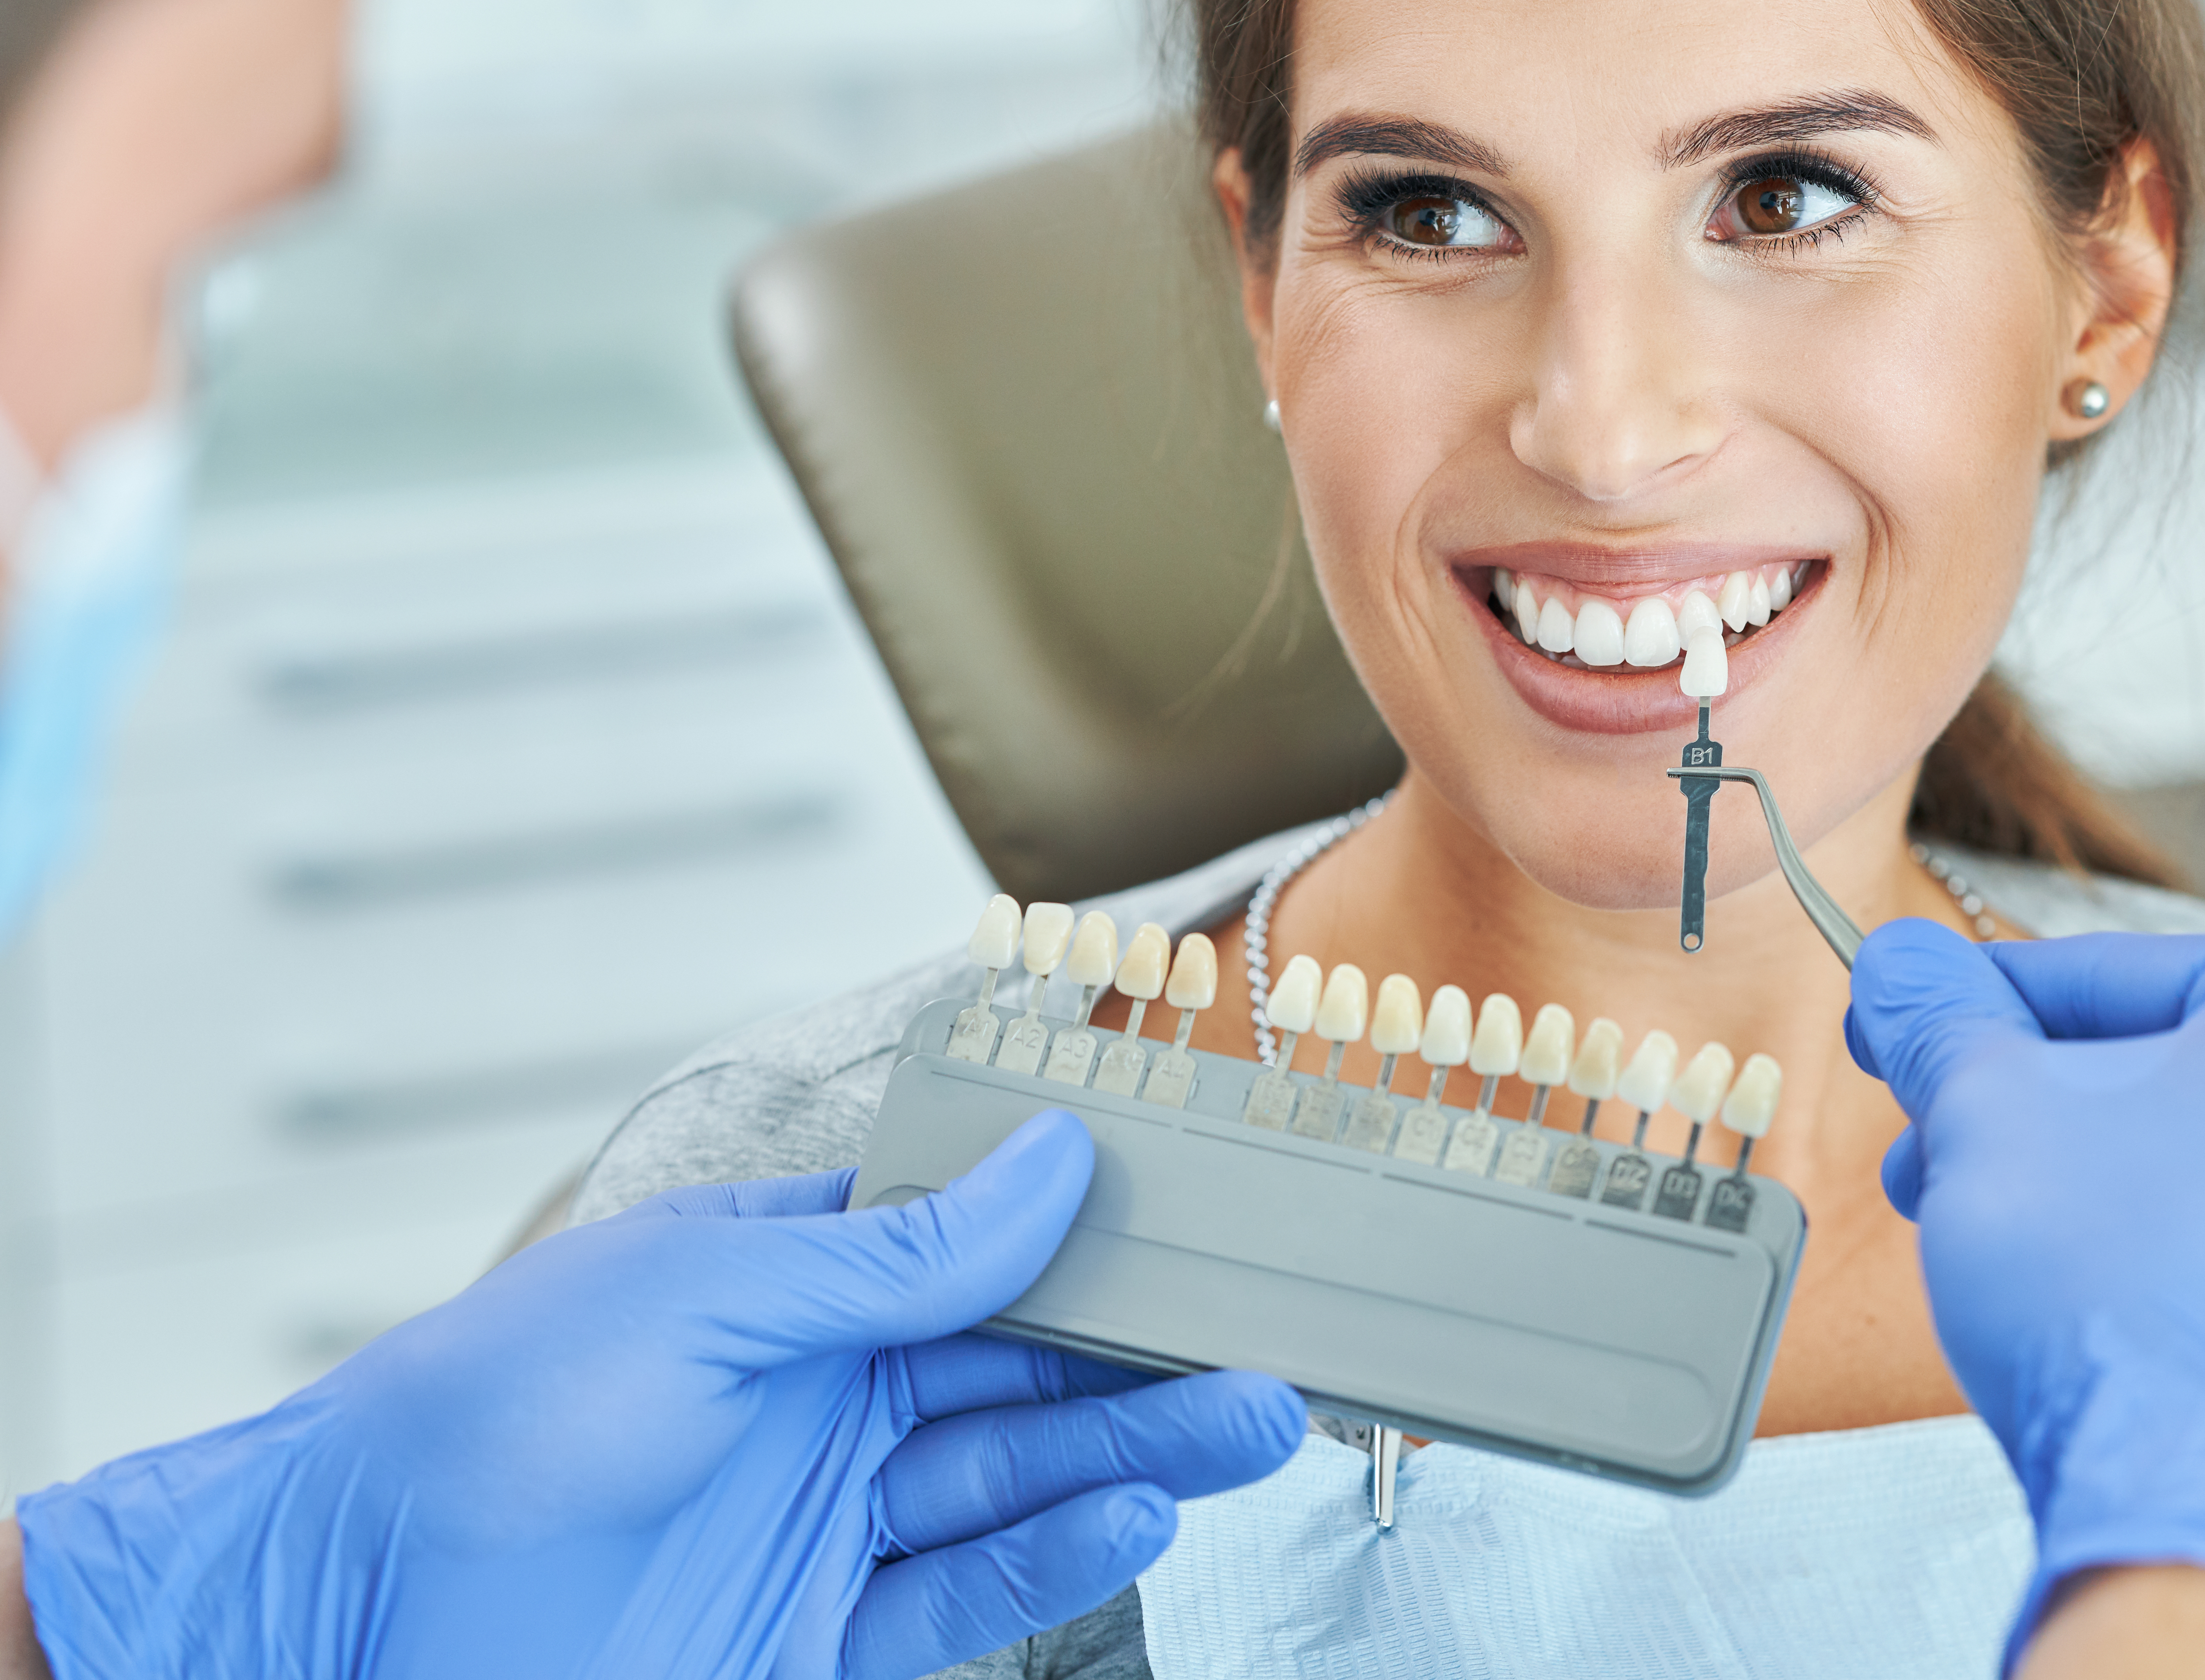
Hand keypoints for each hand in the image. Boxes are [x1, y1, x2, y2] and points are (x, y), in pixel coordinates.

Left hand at [14, 1113, 1305, 1679]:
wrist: (346, 1614)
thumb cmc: (489, 1419)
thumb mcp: (706, 1294)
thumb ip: (894, 1250)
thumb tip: (1051, 1162)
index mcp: (784, 1289)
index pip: (972, 1249)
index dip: (1089, 1241)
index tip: (1205, 1229)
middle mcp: (816, 1401)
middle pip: (1017, 1371)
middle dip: (1145, 1362)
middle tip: (1269, 1352)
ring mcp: (820, 1524)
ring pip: (1012, 1479)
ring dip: (1132, 1455)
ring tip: (1245, 1427)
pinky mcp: (813, 1641)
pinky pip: (960, 1594)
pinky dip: (1050, 1556)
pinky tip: (1128, 1517)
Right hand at [1847, 923, 2204, 1679]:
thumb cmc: (2117, 1289)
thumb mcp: (1988, 1111)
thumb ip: (1942, 1022)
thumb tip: (1899, 967)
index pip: (2123, 975)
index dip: (1982, 1005)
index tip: (1906, 1027)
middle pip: (2183, 1082)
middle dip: (2041, 1119)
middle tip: (1935, 1157)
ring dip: (2105, 1201)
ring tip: (2003, 1248)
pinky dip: (2190, 1294)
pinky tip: (2106, 1334)